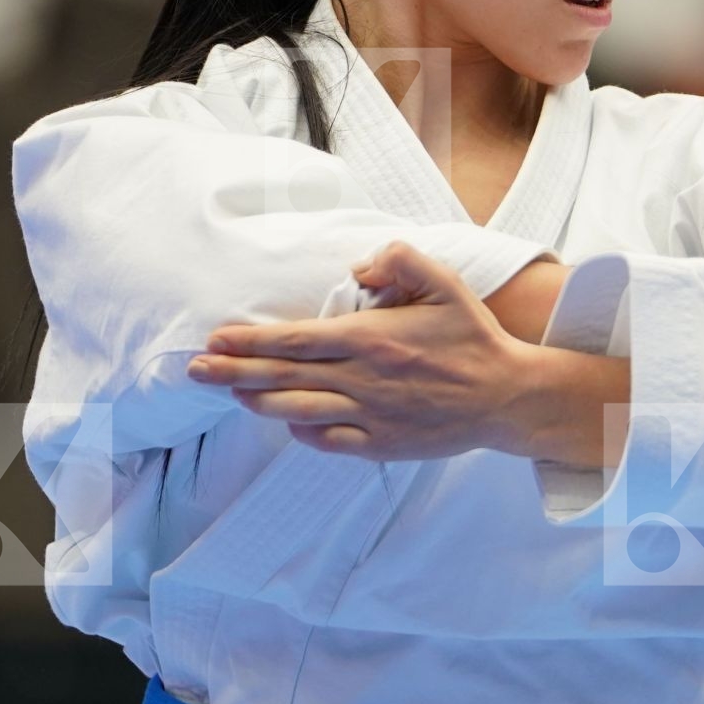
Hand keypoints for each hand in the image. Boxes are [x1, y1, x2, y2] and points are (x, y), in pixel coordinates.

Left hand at [185, 241, 534, 460]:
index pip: (297, 339)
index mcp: (372, 339)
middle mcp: (363, 379)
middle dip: (233, 372)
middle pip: (284, 376)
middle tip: (196, 369)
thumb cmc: (474, 337)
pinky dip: (300, 430)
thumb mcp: (446, 283)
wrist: (506, 396)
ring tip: (231, 391)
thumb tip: (361, 265)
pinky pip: (326, 440)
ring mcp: (370, 415)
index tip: (217, 337)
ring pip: (297, 410)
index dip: (251, 340)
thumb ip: (402, 260)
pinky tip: (285, 419)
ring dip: (257, 400)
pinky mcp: (381, 443)